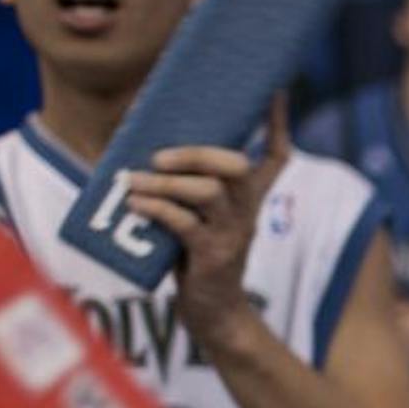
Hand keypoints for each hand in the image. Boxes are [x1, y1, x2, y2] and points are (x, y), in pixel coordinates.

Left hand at [129, 96, 289, 351]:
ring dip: (165, 184)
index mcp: (249, 200)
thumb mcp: (202, 219)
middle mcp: (247, 212)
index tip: (275, 92)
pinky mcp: (213, 257)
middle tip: (159, 157)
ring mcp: (232, 234)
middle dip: (197, 153)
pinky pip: (185, 224)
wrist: (216, 315)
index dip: (277, 123)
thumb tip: (145, 154)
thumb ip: (188, 191)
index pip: (276, 156)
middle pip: (235, 166)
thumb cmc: (200, 260)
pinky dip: (156, 210)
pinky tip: (134, 205)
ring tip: (131, 181)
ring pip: (207, 192)